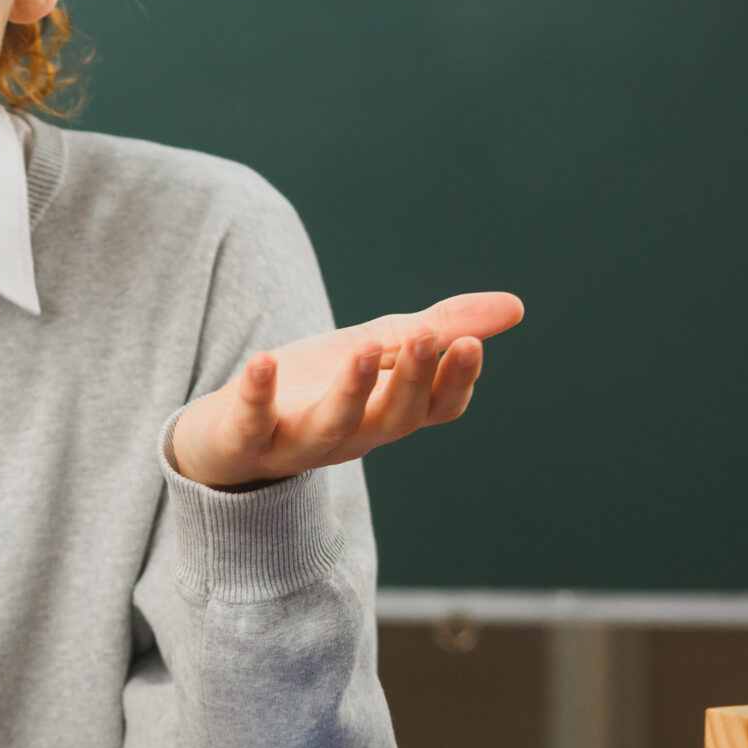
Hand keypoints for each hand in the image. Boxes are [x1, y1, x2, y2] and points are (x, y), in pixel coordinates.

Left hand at [169, 292, 524, 489]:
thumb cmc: (316, 387)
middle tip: (426, 336)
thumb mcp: (377, 349)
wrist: (230, 432)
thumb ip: (438, 329)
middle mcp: (352, 435)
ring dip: (351, 390)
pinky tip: (262, 361)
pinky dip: (258, 396)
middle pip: (393, 417)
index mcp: (388, 414)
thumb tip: (517, 306)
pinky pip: (252, 424)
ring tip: (362, 348)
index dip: (454, 381)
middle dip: (411, 379)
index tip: (469, 344)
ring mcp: (298, 441)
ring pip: (332, 426)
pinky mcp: (245, 439)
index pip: (436, 408)